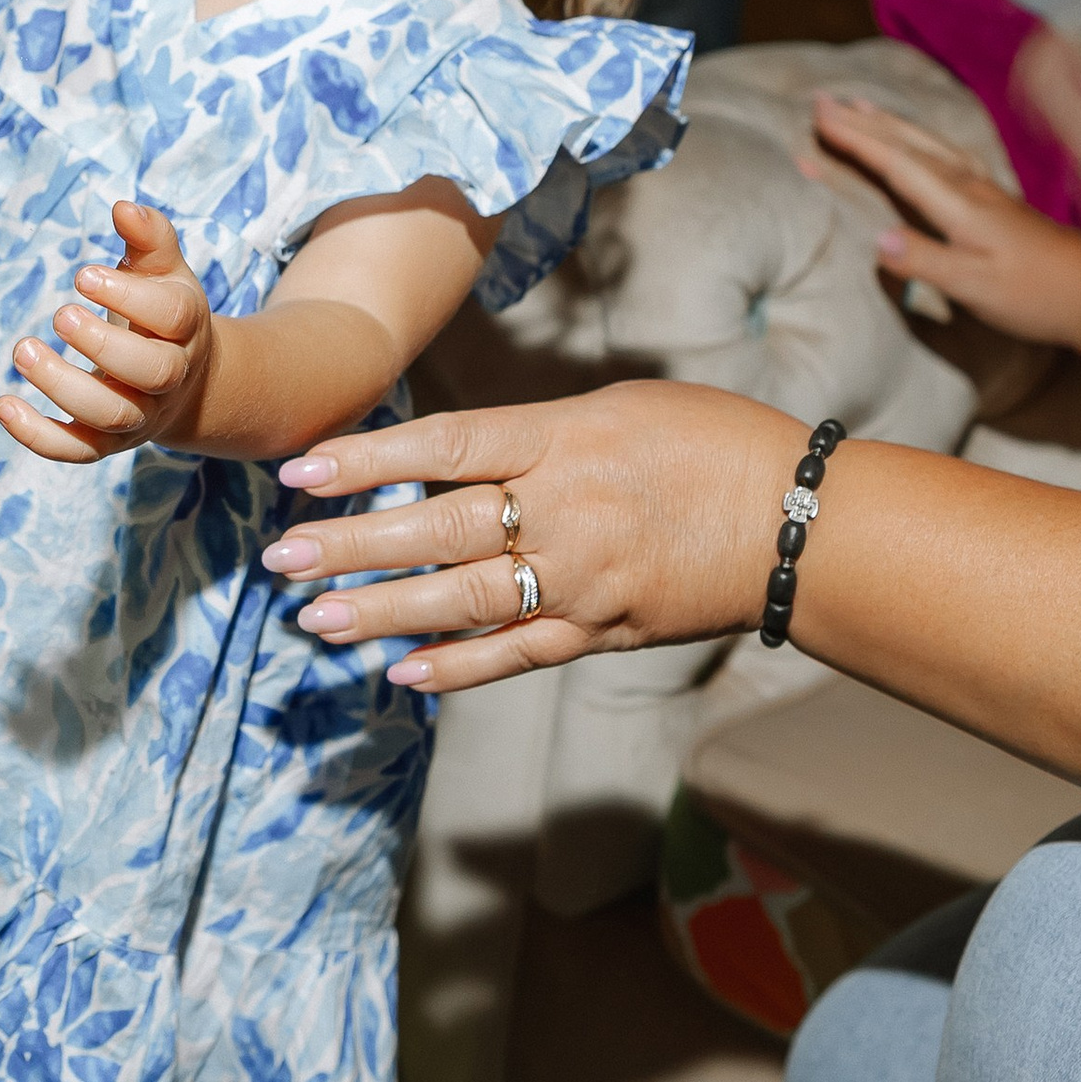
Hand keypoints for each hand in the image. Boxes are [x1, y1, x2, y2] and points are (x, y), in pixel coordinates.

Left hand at [0, 199, 214, 467]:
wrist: (187, 383)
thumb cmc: (163, 312)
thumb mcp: (164, 270)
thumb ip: (149, 236)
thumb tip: (123, 206)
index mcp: (187, 328)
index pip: (171, 317)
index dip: (129, 297)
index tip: (81, 275)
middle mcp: (170, 377)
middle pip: (151, 372)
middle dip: (103, 345)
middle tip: (60, 313)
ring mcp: (140, 414)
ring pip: (111, 414)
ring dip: (64, 387)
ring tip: (23, 349)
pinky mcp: (107, 442)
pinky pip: (77, 450)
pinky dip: (39, 437)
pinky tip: (2, 405)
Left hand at [262, 380, 799, 688]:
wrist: (800, 520)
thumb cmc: (713, 443)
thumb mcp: (621, 407)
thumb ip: (538, 433)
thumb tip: (459, 452)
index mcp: (566, 440)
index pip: (445, 446)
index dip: (368, 460)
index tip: (301, 471)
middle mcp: (565, 511)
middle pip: (438, 529)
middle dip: (351, 546)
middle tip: (280, 558)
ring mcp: (583, 579)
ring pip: (464, 601)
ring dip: (383, 613)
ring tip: (315, 619)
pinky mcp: (604, 631)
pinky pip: (518, 654)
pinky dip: (456, 668)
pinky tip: (401, 674)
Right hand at [808, 93, 1080, 340]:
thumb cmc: (1037, 295)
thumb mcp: (977, 288)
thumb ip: (925, 261)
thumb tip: (875, 238)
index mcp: (960, 206)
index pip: (897, 164)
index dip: (856, 141)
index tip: (818, 117)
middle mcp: (971, 187)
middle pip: (910, 143)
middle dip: (865, 121)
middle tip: (824, 100)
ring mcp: (986, 189)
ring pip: (929, 143)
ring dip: (892, 124)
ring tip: (861, 106)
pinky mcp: (996, 198)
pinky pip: (947, 153)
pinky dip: (921, 138)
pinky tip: (920, 139)